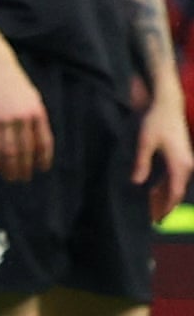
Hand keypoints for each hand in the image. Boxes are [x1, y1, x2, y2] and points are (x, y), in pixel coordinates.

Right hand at [0, 53, 53, 180]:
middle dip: (24, 167)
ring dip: (9, 167)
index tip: (41, 169)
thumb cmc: (14, 83)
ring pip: (10, 150)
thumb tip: (37, 142)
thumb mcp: (31, 98)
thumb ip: (35, 118)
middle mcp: (25, 118)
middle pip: (27, 150)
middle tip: (21, 179)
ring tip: (8, 177)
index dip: (43, 158)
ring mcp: (8, 118)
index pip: (44, 142)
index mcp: (38, 113)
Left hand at [133, 86, 193, 221]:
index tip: (158, 219)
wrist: (168, 104)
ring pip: (176, 183)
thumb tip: (137, 182)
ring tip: (151, 205)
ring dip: (164, 194)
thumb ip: (141, 163)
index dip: (166, 206)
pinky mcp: (182, 155)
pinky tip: (155, 187)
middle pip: (176, 191)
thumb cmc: (155, 122)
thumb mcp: (144, 142)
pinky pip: (175, 175)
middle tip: (153, 217)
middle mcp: (186, 165)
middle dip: (165, 203)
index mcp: (179, 165)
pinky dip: (166, 184)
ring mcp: (186, 160)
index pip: (174, 193)